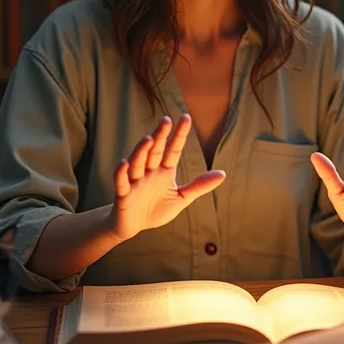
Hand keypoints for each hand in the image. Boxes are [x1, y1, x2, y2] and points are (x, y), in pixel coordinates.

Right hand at [107, 114, 225, 241]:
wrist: (134, 226)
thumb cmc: (157, 209)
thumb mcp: (181, 197)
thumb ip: (199, 186)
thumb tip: (223, 173)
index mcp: (164, 171)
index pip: (173, 150)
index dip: (179, 135)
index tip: (186, 117)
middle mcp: (149, 172)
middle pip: (155, 151)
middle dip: (160, 136)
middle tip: (166, 120)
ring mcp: (135, 181)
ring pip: (138, 163)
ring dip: (142, 151)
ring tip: (149, 139)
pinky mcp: (123, 194)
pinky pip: (121, 181)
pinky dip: (121, 172)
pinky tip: (124, 162)